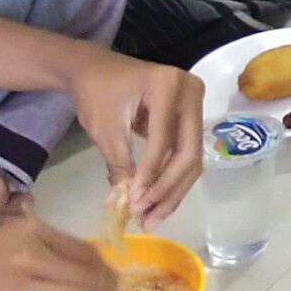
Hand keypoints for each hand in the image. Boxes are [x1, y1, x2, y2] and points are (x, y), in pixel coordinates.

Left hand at [66, 49, 207, 228]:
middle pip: (188, 152)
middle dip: (167, 189)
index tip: (133, 203)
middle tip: (147, 218)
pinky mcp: (191, 118)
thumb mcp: (105, 129)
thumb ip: (120, 164)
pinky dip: (170, 179)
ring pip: (191, 159)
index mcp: (168, 85)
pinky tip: (156, 203)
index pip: (164, 139)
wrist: (95, 71)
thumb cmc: (97, 93)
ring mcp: (195, 104)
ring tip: (151, 218)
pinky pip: (185, 154)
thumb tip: (126, 204)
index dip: (150, 174)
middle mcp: (191, 92)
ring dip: (172, 191)